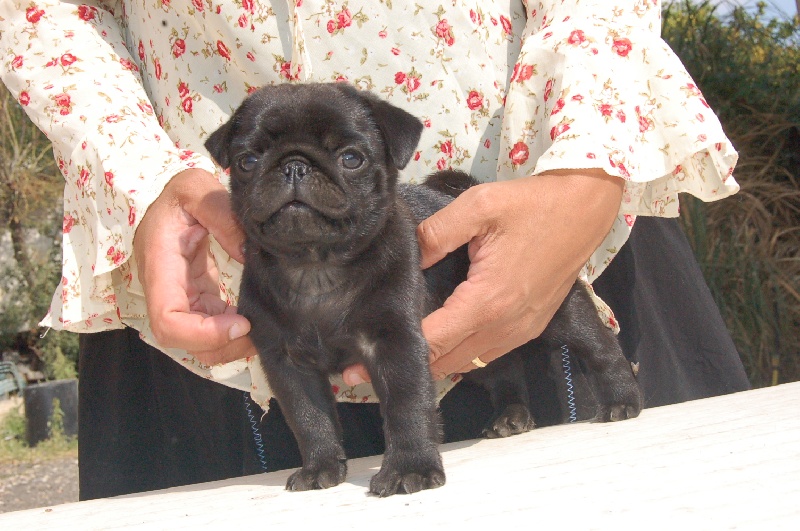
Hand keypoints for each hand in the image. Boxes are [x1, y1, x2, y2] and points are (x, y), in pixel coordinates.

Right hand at [133, 168, 255, 364]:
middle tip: (259, 328)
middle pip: (186, 342)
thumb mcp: (194, 187)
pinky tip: (256, 316)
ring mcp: (182, 300)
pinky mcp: (198, 300)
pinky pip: (213, 328)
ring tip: (261, 326)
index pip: (168, 322)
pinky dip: (234, 331)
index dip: (203, 333)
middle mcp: (166, 293)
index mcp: (159, 269)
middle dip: (223, 345)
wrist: (170, 201)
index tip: (241, 323)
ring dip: (230, 344)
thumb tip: (247, 251)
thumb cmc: (178, 195)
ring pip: (200, 343)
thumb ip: (220, 212)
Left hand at [342, 169, 622, 384]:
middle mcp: (504, 326)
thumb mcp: (479, 207)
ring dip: (433, 365)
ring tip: (397, 357)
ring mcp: (520, 331)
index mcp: (487, 300)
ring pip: (466, 363)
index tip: (355, 367)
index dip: (393, 353)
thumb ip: (436, 234)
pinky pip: (486, 353)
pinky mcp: (529, 327)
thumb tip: (404, 256)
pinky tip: (438, 345)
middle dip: (407, 366)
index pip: (431, 340)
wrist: (586, 208)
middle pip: (445, 362)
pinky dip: (458, 356)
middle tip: (363, 368)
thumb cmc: (533, 204)